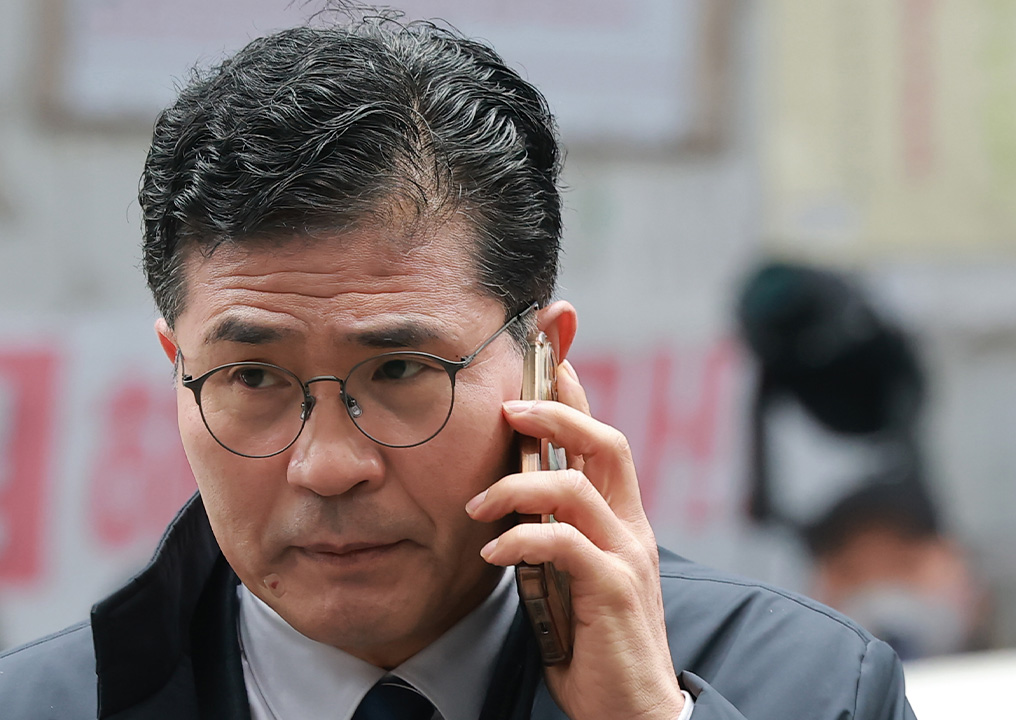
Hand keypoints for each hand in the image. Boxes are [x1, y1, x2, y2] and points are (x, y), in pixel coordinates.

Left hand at [466, 361, 684, 719]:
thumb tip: (510, 496)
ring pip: (578, 486)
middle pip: (604, 442)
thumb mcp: (567, 575)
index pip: (600, 437)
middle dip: (555, 411)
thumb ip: (551, 532)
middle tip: (505, 406)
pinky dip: (522, 537)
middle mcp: (631, 528)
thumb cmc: (594, 643)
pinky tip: (491, 550)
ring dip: (518, 484)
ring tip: (476, 505)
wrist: (632, 711)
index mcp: (621, 519)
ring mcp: (626, 557)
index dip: (574, 390)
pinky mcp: (613, 592)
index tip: (544, 348)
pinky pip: (565, 543)